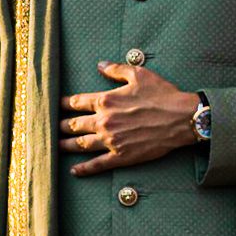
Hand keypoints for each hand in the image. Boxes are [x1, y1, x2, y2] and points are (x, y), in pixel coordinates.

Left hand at [60, 63, 200, 174]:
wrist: (182, 118)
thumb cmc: (162, 95)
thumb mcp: (139, 75)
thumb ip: (116, 69)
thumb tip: (100, 65)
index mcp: (106, 100)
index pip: (76, 102)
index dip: (63, 104)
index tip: (56, 105)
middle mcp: (104, 121)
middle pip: (74, 125)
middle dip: (61, 126)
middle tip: (52, 127)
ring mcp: (111, 141)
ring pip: (80, 145)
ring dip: (66, 145)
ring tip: (56, 146)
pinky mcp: (121, 156)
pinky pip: (98, 164)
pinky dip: (84, 168)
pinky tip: (75, 170)